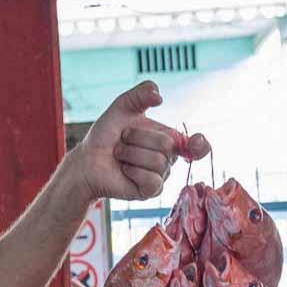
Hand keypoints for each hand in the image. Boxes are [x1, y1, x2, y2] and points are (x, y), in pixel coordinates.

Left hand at [70, 82, 209, 201]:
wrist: (87, 158)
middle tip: (122, 141)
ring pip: (157, 162)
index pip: (197, 146)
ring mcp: (159, 177)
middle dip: (137, 138)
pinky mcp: (149, 192)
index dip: (199, 145)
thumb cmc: (106, 135)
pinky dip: (132, 171)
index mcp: (168, 139)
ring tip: (119, 155)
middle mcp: (167, 159)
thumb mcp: (123, 106)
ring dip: (130, 154)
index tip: (194, 142)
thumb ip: (141, 94)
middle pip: (166, 146)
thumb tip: (159, 96)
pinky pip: (151, 180)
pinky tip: (124, 170)